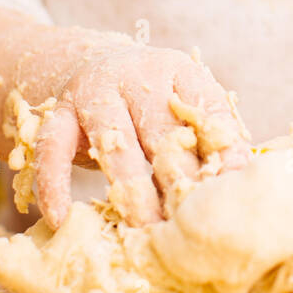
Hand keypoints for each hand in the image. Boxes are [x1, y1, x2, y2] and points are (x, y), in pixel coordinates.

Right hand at [25, 44, 250, 229]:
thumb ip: (208, 136)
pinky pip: (52, 150)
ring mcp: (93, 92)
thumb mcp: (181, 104)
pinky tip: (61, 218)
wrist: (89, 63)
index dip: (221, 149)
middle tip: (193, 225)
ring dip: (131, 188)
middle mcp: (135, 76)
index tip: (233, 188)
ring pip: (114, 142)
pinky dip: (53, 184)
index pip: (206, 109)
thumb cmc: (150, 102)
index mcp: (178, 71)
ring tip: (146, 230)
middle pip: (161, 131)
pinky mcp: (57, 112)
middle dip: (179, 180)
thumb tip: (241, 180)